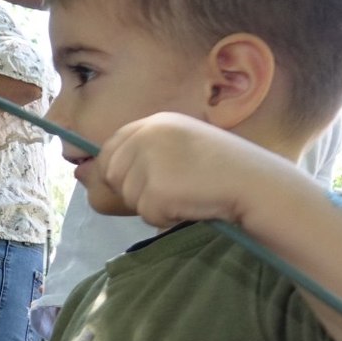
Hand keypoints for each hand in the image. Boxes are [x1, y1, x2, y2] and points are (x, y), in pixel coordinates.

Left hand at [88, 112, 273, 228]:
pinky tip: (192, 204)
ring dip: (153, 205)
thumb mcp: (179, 149)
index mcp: (155, 123)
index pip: (110, 148)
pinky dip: (165, 217)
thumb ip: (140, 156)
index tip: (139, 181)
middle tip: (172, 190)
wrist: (256, 184)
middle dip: (134, 190)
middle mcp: (148, 136)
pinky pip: (146, 214)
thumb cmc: (221, 171)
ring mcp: (151, 162)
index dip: (117, 170)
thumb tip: (85, 174)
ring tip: (188, 194)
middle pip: (112, 174)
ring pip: (129, 197)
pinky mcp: (156, 189)